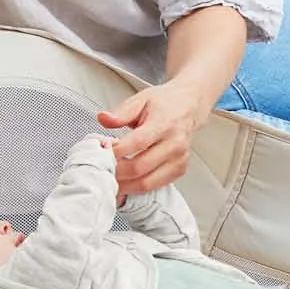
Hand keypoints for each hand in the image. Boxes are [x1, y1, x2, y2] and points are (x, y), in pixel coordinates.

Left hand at [98, 79, 209, 194]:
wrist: (188, 106)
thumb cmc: (164, 104)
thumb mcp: (140, 100)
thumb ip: (120, 112)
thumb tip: (103, 119)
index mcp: (165, 123)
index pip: (138, 142)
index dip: (117, 151)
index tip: (101, 152)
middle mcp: (175, 143)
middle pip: (140, 167)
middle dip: (116, 171)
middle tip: (101, 169)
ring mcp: (179, 159)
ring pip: (146, 182)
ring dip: (124, 185)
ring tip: (109, 179)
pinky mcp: (179, 170)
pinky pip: (154, 186)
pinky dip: (135, 188)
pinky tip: (124, 182)